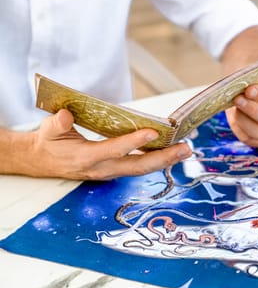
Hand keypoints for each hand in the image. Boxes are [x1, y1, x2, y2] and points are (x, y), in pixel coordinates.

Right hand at [19, 109, 191, 179]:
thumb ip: (57, 123)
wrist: (42, 162)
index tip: (153, 132)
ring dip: (165, 160)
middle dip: (163, 158)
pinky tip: (172, 152)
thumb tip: (65, 115)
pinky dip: (157, 160)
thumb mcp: (47, 129)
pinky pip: (139, 167)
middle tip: (185, 148)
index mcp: (86, 157)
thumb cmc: (48, 142)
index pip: (114, 149)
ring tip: (185, 150)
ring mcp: (110, 172)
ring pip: (142, 169)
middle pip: (137, 166)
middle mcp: (103, 168)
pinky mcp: (115, 170)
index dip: (133, 142)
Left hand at [227, 73, 257, 146]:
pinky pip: (249, 139)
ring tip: (233, 108)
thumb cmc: (252, 84)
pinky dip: (239, 129)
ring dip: (243, 120)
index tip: (249, 90)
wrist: (244, 95)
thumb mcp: (256, 76)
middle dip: (253, 110)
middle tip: (237, 99)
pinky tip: (234, 118)